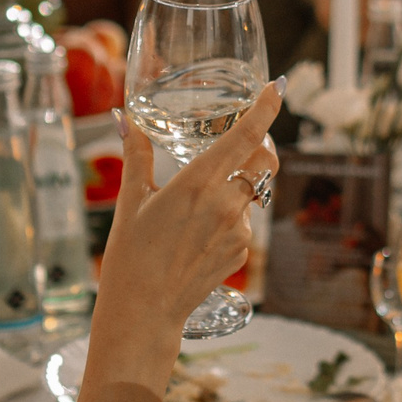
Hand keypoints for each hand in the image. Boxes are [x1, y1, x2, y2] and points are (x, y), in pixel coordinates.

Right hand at [96, 82, 281, 343]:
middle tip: (243, 141)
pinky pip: (244, 222)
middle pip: (265, 162)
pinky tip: (198, 233)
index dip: (266, 108)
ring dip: (237, 186)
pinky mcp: (241, 253)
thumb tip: (125, 120)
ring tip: (197, 204)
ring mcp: (238, 231)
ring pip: (252, 193)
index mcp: (197, 183)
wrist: (144, 313)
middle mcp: (225, 204)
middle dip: (261, 147)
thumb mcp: (130, 202)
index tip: (276, 88)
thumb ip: (136, 156)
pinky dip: (229, 217)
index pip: (244, 136)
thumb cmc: (130, 257)